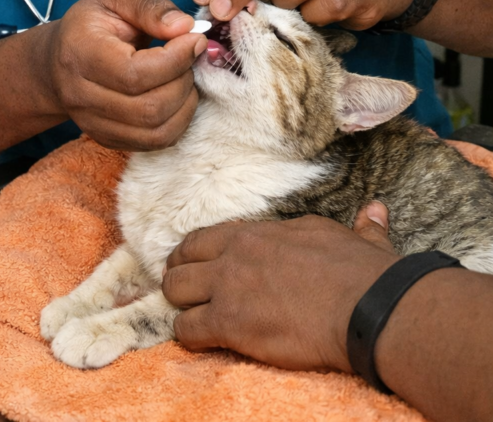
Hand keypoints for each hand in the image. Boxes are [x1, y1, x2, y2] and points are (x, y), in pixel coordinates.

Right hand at [42, 0, 206, 150]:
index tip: (195, 39)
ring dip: (185, 103)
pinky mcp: (107, 139)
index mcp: (80, 54)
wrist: (61, 58)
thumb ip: (150, 6)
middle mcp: (80, 96)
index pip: (135, 74)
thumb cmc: (94, 24)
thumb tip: (184, 27)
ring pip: (156, 131)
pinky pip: (155, 143)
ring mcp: (92, 123)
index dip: (176, 59)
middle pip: (149, 108)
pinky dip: (178, 121)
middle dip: (183, 81)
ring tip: (184, 75)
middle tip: (190, 57)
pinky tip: (177, 95)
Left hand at [162, 205, 397, 371]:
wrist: (365, 308)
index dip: (196, 252)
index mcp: (261, 233)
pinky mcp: (229, 323)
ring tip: (190, 317)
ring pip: (175, 289)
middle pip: (182, 258)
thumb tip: (375, 210)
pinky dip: (189, 336)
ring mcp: (229, 287)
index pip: (208, 236)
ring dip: (180, 304)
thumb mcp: (357, 239)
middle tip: (185, 292)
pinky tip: (200, 340)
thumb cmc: (364, 275)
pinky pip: (187, 329)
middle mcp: (237, 253)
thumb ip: (358, 225)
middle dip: (179, 275)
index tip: (196, 264)